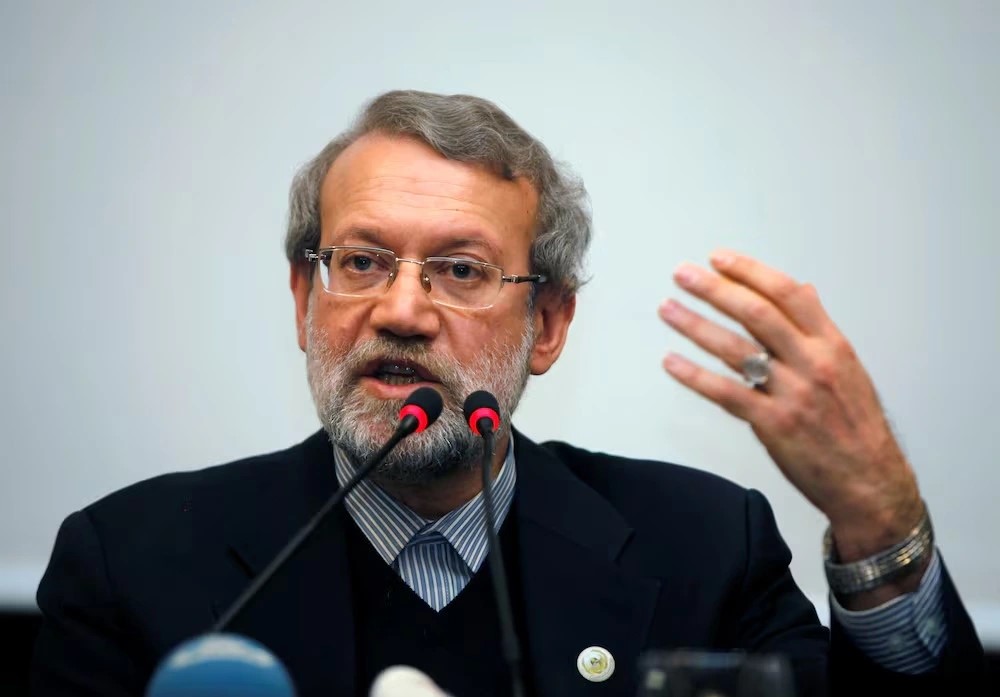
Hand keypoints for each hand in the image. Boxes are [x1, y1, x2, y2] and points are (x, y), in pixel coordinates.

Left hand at [657, 250, 923, 567]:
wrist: (871, 483)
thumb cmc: (858, 428)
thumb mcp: (849, 369)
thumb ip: (820, 329)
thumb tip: (804, 290)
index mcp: (832, 345)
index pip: (787, 294)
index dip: (750, 272)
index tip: (719, 259)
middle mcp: (813, 363)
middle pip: (757, 313)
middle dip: (715, 289)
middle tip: (684, 274)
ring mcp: (792, 393)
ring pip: (736, 348)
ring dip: (696, 325)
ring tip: (668, 308)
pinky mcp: (773, 424)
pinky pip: (726, 393)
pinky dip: (694, 376)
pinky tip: (671, 362)